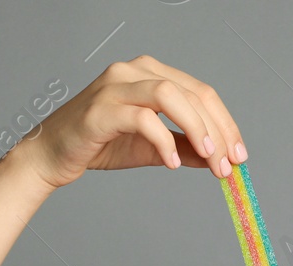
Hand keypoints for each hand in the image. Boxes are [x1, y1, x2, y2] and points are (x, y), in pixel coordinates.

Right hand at [18, 54, 247, 189]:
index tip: (240, 156)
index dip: (226, 124)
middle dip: (218, 131)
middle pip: (192, 93)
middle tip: (228, 166)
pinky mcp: (101, 109)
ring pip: (171, 95)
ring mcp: (116, 86)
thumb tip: (219, 159)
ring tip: (210, 160)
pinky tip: (172, 164)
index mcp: (150, 74)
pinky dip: (164, 141)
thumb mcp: (153, 148)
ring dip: (197, 129)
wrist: (52, 155)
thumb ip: (184, 148)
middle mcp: (134, 71)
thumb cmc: (100, 145)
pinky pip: (143, 119)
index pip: (201, 92)